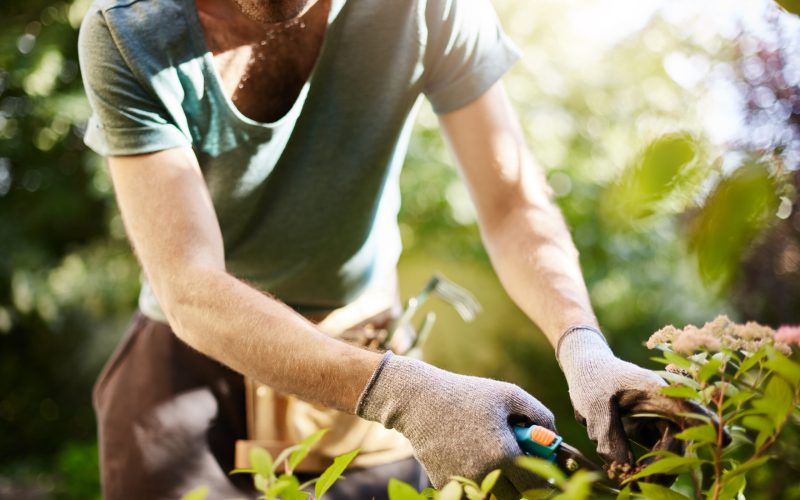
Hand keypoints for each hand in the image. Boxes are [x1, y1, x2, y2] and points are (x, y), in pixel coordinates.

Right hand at [357, 352, 554, 498]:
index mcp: (504, 454)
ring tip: (497, 461)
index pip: (537, 487)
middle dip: (523, 485)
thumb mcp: (508, 394)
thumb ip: (539, 414)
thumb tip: (555, 436)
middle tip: (520, 465)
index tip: (546, 473)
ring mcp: (464, 482)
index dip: (546, 482)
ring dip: (502, 486)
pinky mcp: (446, 485)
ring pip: (495, 498)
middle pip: (517, 498)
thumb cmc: (467, 394)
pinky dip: (479, 482)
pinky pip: (473, 492)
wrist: (419, 401)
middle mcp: (485, 474)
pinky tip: (474, 459)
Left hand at [557, 327, 710, 475]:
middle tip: (641, 484)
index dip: (707, 425)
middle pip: (679, 439)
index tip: (723, 440)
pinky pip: (656, 451)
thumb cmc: (591, 378)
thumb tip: (624, 468)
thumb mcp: (593, 404)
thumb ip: (608, 434)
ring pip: (669, 449)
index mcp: (656, 391)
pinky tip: (630, 476)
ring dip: (656, 469)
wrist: (584, 367)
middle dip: (666, 466)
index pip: (688, 409)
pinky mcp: (648, 427)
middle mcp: (664, 405)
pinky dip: (646, 466)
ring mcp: (658, 417)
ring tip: (632, 482)